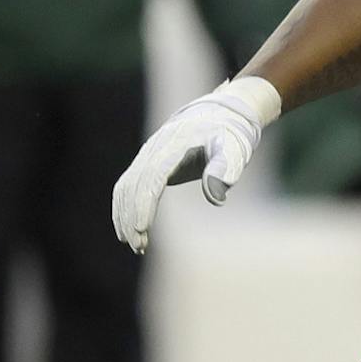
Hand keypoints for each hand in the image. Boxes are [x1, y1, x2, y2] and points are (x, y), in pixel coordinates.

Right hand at [110, 76, 281, 252]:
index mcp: (173, 146)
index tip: (141, 228)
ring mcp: (149, 155)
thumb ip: (225, 168)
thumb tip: (216, 198)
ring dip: (125, 216)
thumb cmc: (230, 133)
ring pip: (127, 187)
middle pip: (134, 186)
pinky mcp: (149, 163)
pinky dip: (127, 207)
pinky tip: (132, 228)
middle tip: (139, 247)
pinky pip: (130, 186)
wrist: (221, 114)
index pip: (151, 178)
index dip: (144, 204)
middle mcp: (155, 150)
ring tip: (136, 245)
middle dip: (132, 217)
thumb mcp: (234, 148)